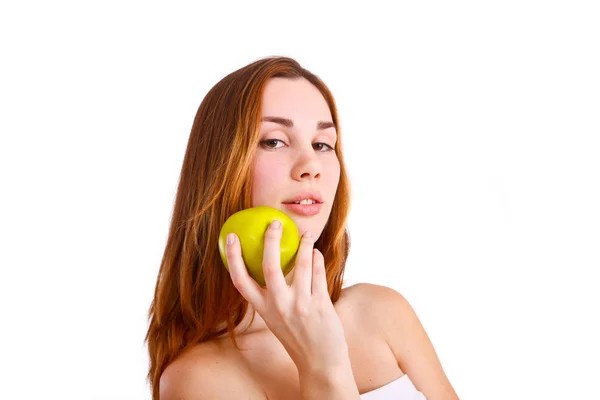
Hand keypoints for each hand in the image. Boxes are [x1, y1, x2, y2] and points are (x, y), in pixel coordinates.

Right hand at [225, 220, 351, 375]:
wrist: (321, 363)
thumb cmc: (298, 338)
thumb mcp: (277, 319)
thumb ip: (272, 297)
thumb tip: (271, 265)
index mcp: (263, 310)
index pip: (240, 281)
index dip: (233, 257)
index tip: (230, 237)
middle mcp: (278, 306)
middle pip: (269, 265)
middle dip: (271, 239)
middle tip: (275, 223)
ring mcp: (300, 305)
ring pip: (301, 264)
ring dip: (304, 245)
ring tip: (306, 234)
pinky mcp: (320, 304)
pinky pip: (318, 273)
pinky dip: (317, 259)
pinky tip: (315, 253)